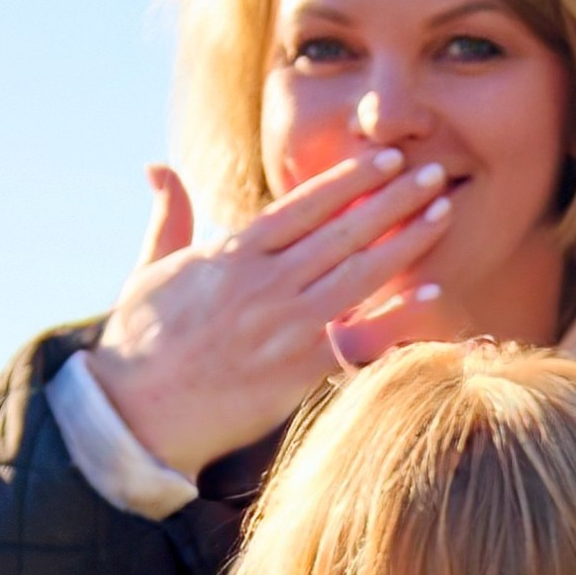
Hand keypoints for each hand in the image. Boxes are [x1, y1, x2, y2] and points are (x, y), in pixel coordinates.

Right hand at [86, 153, 454, 475]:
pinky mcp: (293, 372)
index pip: (302, 204)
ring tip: (441, 213)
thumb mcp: (148, 269)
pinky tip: (431, 293)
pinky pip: (356, 337)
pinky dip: (396, 314)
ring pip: (357, 272)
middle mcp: (262, 281)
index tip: (385, 160)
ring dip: (404, 241)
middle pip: (341, 229)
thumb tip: (158, 167)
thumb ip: (168, 217)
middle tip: (432, 172)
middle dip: (391, 198)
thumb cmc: (139, 344)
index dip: (349, 180)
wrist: (135, 414)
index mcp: (231, 253)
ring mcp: (281, 325)